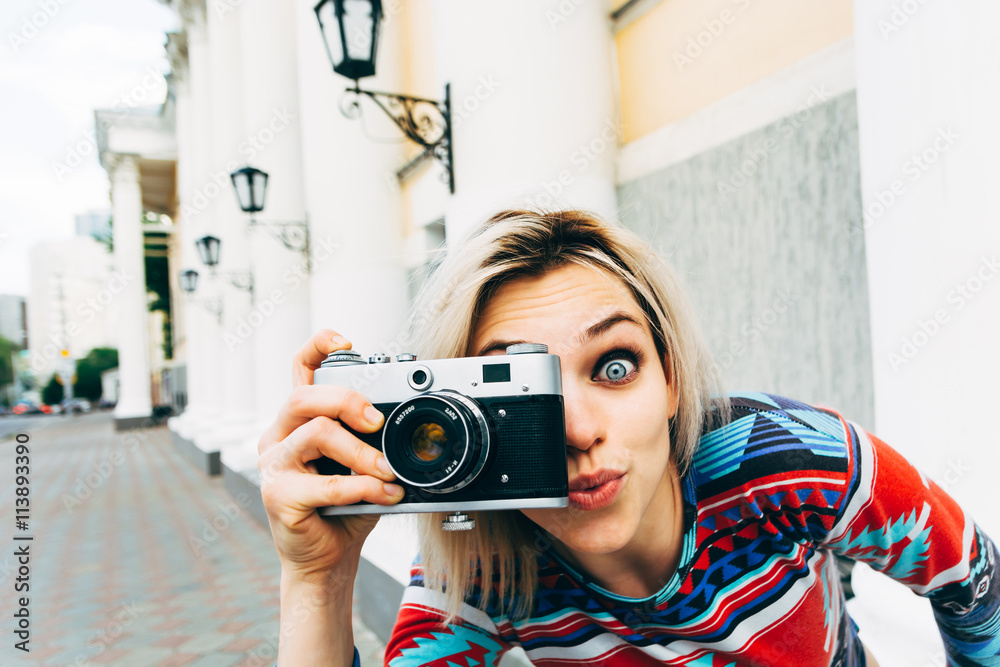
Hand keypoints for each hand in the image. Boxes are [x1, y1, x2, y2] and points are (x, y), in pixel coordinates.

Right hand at [257, 329, 404, 584]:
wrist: (326, 561)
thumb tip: (409, 420)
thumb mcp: (364, 464)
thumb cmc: (345, 508)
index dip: (319, 346)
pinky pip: (326, 483)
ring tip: (387, 471)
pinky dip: (363, 488)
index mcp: (298, 421)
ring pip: (316, 434)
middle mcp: (279, 436)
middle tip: (377, 422)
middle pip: (305, 397)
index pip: (300, 369)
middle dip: (348, 401)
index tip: (348, 342)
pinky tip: (385, 496)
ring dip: (361, 452)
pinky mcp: (278, 496)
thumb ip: (374, 439)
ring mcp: (274, 466)